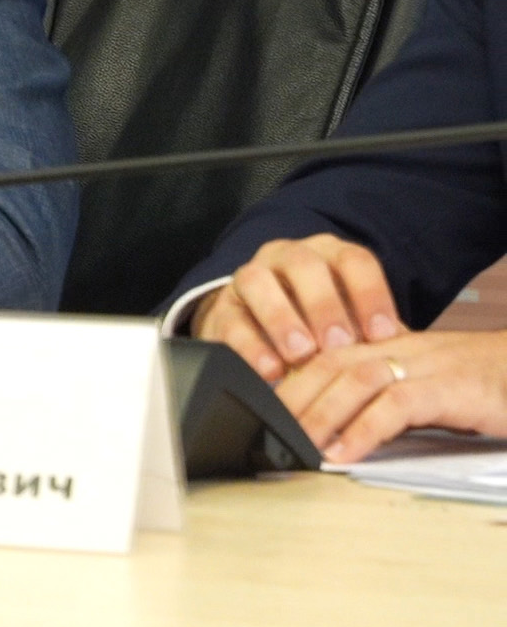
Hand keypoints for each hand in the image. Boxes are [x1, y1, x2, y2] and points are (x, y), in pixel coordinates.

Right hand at [194, 233, 404, 380]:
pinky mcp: (220, 309)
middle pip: (302, 264)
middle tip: (339, 344)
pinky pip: (229, 319)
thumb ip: (375, 338)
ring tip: (301, 355)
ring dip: (281, 318)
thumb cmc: (326, 330)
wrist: (266, 329)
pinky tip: (270, 370)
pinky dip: (249, 345)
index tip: (383, 335)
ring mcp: (249, 278)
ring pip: (257, 281)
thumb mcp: (356, 324)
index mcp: (328, 256)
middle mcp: (285, 258)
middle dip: (323, 305)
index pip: (353, 260)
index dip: (370, 295)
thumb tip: (407, 362)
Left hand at [271, 328, 506, 462]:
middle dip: (292, 397)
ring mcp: (427, 365)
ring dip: (319, 414)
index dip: (289, 381)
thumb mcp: (428, 386)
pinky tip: (343, 454)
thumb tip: (343, 429)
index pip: (325, 356)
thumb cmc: (487, 383)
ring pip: (354, 379)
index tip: (260, 411)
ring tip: (295, 446)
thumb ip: (387, 398)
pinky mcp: (452, 388)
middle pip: (329, 364)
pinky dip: (364, 429)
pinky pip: (397, 405)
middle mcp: (401, 349)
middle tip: (264, 433)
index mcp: (390, 346)